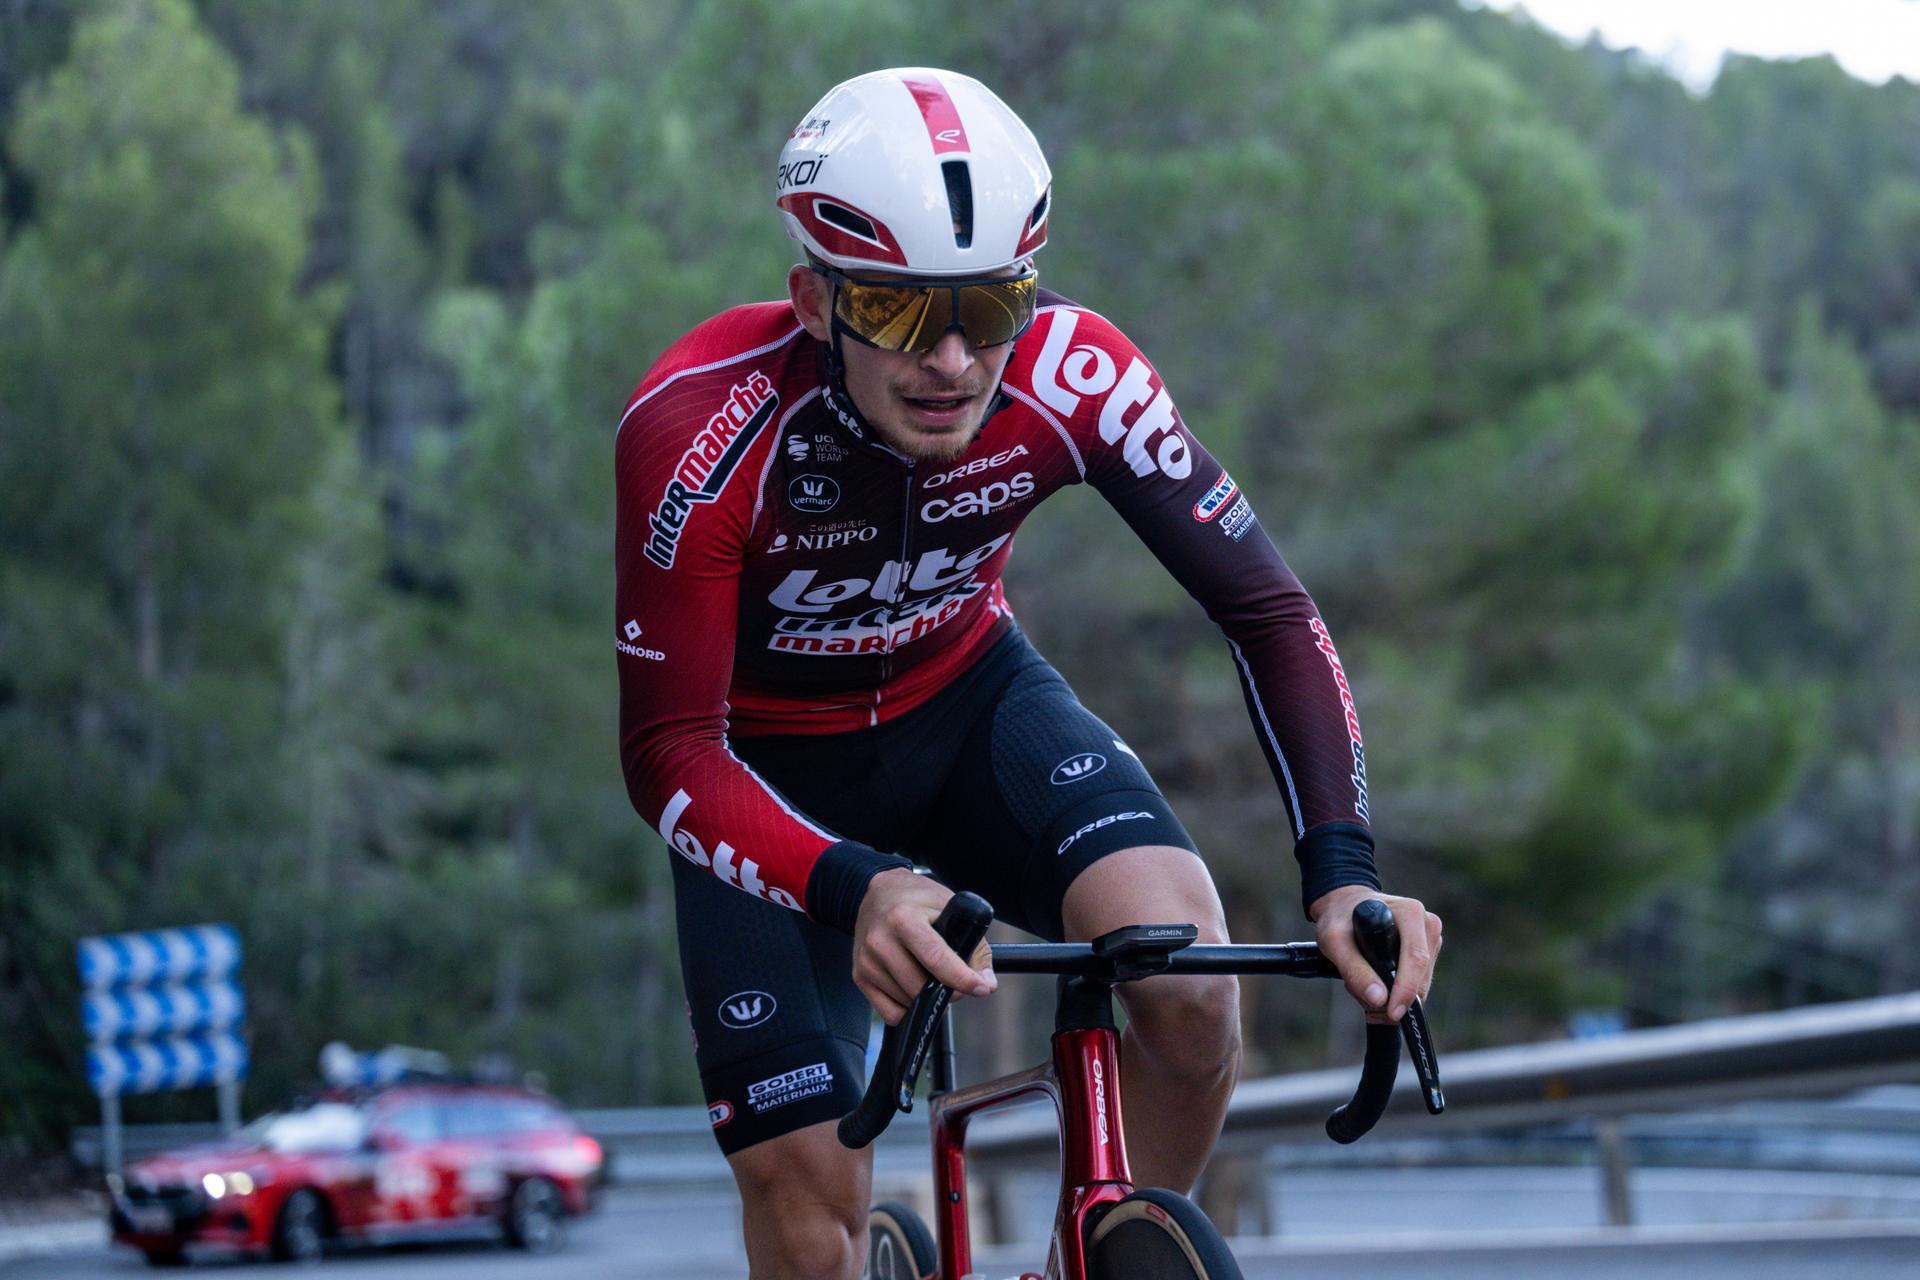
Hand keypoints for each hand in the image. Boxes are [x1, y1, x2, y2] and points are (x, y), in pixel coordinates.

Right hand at [852, 868, 996, 1023]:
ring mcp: (867, 961)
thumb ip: (975, 948)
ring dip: (928, 999)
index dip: (962, 978)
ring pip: (908, 1002)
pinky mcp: (860, 976)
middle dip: (947, 991)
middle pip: (921, 987)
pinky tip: (914, 987)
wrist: (879, 891)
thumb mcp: (951, 909)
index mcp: (904, 919)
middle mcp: (880, 941)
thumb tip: (987, 986)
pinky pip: (891, 1012)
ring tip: (931, 976)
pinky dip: (908, 1008)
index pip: (936, 958)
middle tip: (956, 981)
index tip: (980, 988)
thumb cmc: (919, 900)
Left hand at [1308, 884, 1441, 1024]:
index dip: (1406, 989)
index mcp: (1410, 913)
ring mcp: (1430, 940)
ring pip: (1420, 985)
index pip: (1416, 958)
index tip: (1392, 1012)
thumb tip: (1380, 1000)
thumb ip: (1354, 970)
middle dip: (1394, 997)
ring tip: (1363, 982)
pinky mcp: (1429, 953)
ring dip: (1392, 996)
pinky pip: (1417, 984)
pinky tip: (1375, 980)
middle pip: (1421, 976)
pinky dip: (1396, 991)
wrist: (1344, 907)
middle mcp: (1427, 925)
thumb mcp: (1334, 941)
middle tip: (1363, 1000)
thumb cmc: (1340, 919)